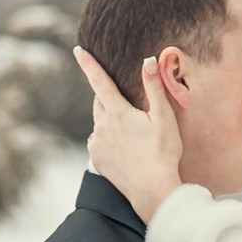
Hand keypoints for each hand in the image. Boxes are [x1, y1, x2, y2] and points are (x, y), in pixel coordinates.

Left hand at [73, 46, 184, 221]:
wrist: (153, 191)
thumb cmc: (163, 153)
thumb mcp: (163, 118)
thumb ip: (154, 87)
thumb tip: (148, 60)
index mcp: (117, 112)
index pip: (99, 81)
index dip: (88, 64)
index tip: (78, 50)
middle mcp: (101, 126)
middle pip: (100, 102)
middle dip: (109, 98)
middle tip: (128, 108)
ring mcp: (96, 144)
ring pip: (99, 123)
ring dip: (110, 121)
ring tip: (132, 136)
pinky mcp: (96, 160)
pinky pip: (98, 142)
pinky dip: (107, 139)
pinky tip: (124, 149)